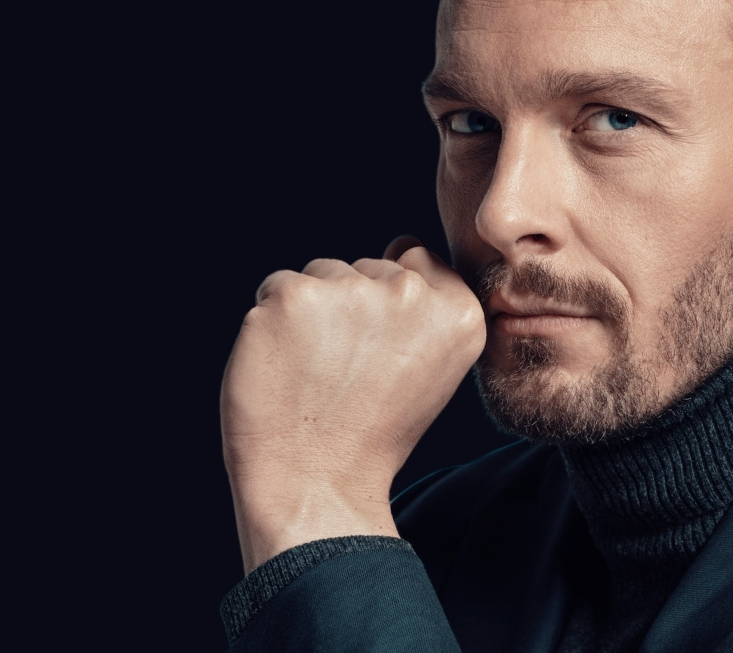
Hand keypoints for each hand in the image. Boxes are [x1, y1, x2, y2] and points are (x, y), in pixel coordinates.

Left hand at [221, 237, 484, 572]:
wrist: (317, 485)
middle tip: (349, 375)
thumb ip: (429, 309)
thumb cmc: (373, 431)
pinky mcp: (294, 296)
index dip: (391, 302)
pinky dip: (271, 323)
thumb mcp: (435, 370)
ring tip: (318, 375)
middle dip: (351, 308)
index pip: (417, 258)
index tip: (385, 352)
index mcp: (461, 312)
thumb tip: (400, 247)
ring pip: (322, 273)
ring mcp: (353, 291)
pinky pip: (276, 287)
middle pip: (367, 266)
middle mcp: (413, 294)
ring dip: (312, 313)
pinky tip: (286, 368)